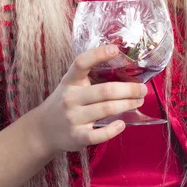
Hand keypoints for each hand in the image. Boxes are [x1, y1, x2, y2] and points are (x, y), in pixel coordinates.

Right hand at [31, 44, 147, 156]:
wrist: (43, 130)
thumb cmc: (65, 103)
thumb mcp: (71, 85)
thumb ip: (90, 77)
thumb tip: (125, 69)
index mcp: (70, 81)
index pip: (81, 63)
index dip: (98, 54)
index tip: (116, 49)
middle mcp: (70, 97)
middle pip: (105, 90)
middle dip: (129, 89)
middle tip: (143, 89)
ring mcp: (73, 118)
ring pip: (106, 109)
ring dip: (127, 104)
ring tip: (139, 101)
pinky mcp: (77, 137)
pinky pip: (98, 134)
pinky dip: (113, 130)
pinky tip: (122, 124)